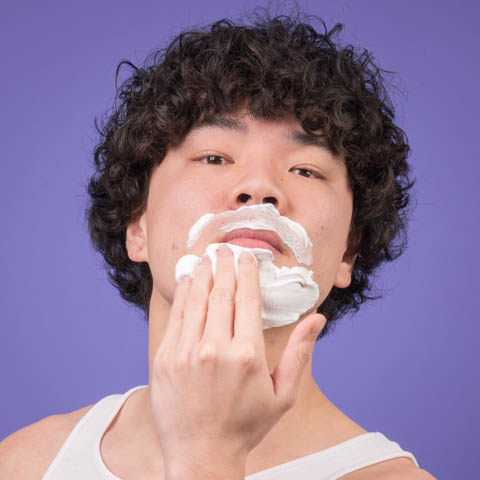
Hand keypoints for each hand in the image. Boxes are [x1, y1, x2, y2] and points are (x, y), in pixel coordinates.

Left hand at [150, 245, 325, 478]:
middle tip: (225, 249)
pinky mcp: (165, 359)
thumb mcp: (283, 394)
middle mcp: (216, 349)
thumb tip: (317, 319)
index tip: (246, 257)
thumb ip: (300, 352)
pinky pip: (176, 317)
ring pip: (196, 300)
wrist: (201, 455)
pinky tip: (187, 281)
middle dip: (225, 266)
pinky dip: (183, 294)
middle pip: (222, 293)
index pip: (247, 299)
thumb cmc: (246, 425)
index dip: (247, 273)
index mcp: (248, 354)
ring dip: (203, 274)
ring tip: (206, 258)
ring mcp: (187, 353)